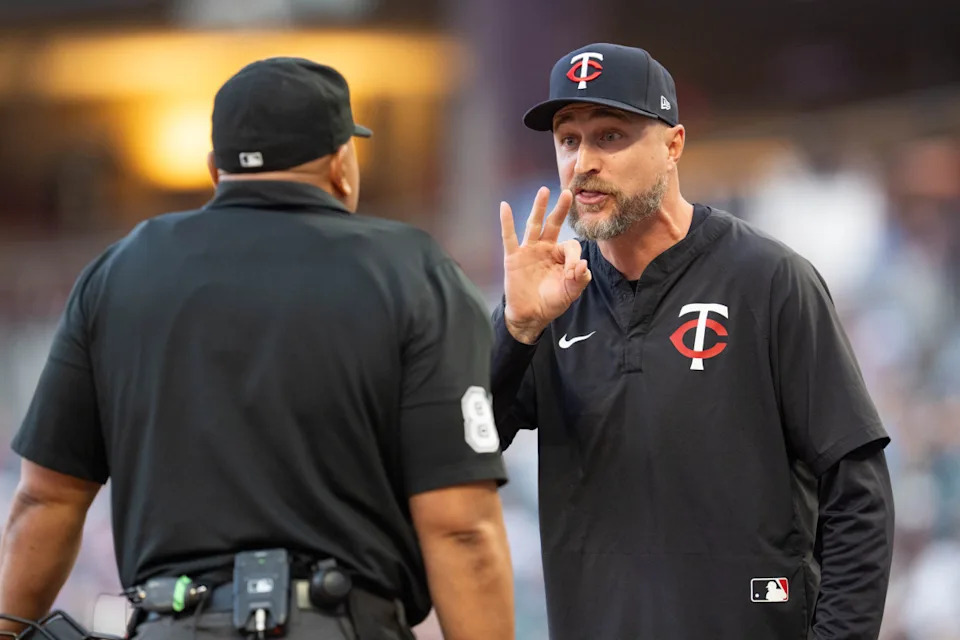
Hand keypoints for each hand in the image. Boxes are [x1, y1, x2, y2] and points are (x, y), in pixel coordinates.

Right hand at [499, 187, 591, 343]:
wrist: (530, 316)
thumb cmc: (551, 302)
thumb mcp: (570, 292)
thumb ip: (580, 279)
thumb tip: (584, 264)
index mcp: (560, 256)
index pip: (570, 245)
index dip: (575, 258)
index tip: (574, 273)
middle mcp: (545, 249)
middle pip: (553, 224)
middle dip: (561, 209)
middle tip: (569, 193)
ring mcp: (528, 251)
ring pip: (534, 225)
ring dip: (539, 208)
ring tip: (544, 191)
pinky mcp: (513, 257)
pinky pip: (509, 236)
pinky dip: (506, 221)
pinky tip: (504, 206)